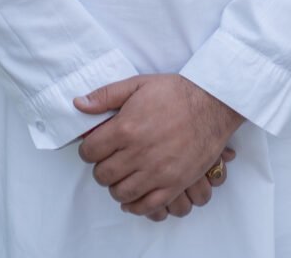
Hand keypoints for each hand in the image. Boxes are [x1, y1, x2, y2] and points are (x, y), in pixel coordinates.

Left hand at [74, 74, 243, 217]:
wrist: (212, 103)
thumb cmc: (175, 92)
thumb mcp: (138, 84)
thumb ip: (106, 95)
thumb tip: (78, 104)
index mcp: (126, 128)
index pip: (89, 152)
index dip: (88, 149)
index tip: (95, 146)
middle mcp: (138, 153)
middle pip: (103, 175)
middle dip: (100, 167)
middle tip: (108, 159)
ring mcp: (156, 171)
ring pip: (120, 192)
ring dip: (116, 185)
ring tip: (122, 174)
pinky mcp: (173, 184)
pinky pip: (146, 206)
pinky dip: (135, 205)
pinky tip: (134, 194)